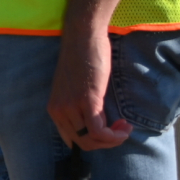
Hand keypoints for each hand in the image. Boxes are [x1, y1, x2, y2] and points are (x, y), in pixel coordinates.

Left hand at [47, 23, 133, 149]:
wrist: (83, 36)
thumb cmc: (82, 58)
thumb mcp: (75, 88)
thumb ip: (79, 106)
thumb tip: (95, 125)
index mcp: (55, 109)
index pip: (72, 140)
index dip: (93, 142)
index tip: (109, 131)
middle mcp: (59, 111)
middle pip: (83, 143)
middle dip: (105, 143)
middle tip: (121, 129)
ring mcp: (71, 107)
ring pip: (92, 140)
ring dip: (113, 139)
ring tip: (125, 128)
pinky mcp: (86, 100)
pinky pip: (99, 131)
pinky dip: (114, 135)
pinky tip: (124, 127)